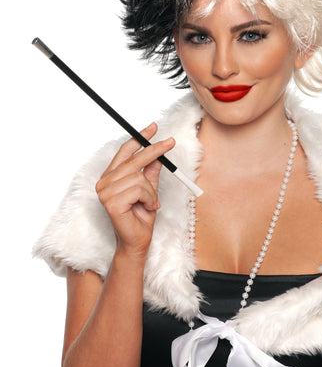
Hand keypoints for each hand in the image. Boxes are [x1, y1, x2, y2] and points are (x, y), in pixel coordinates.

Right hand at [95, 123, 174, 258]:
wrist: (138, 241)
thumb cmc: (141, 217)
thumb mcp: (150, 190)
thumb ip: (151, 172)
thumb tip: (158, 154)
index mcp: (111, 177)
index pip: (124, 152)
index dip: (139, 138)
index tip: (153, 126)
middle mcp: (105, 182)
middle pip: (133, 159)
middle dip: (154, 150)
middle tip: (171, 142)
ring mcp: (105, 192)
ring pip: (139, 177)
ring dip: (151, 191)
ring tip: (150, 203)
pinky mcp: (111, 202)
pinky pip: (139, 189)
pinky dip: (149, 199)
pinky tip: (145, 208)